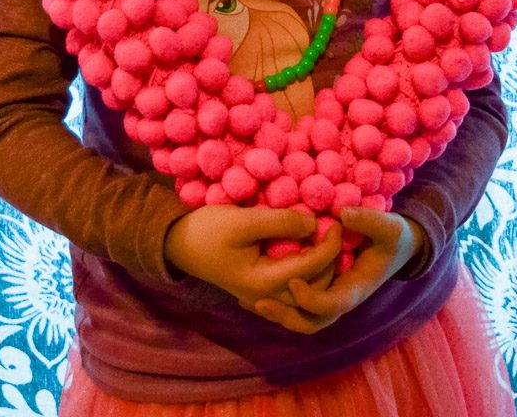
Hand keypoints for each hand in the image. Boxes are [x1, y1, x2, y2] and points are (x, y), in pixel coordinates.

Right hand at [163, 205, 341, 309]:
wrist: (177, 244)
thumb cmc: (208, 230)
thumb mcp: (243, 220)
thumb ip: (279, 222)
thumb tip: (314, 222)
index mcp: (265, 281)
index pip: (312, 266)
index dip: (331, 242)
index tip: (340, 219)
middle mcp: (267, 296)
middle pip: (315, 286)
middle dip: (333, 260)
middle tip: (339, 231)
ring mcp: (262, 297)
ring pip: (306, 291)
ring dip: (322, 269)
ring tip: (328, 241)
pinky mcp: (259, 289)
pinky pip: (292, 288)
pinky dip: (307, 273)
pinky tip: (309, 252)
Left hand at [254, 208, 424, 333]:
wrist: (398, 246)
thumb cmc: (393, 236)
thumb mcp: (388, 226)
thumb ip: (369, 220)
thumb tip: (343, 214)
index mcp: (356, 288)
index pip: (332, 305)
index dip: (311, 298)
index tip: (292, 281)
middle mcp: (340, 298)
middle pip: (311, 322)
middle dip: (286, 315)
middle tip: (259, 301)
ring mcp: (329, 295)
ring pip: (300, 318)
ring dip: (278, 312)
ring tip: (250, 299)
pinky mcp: (320, 288)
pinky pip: (297, 305)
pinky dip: (278, 302)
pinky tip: (253, 292)